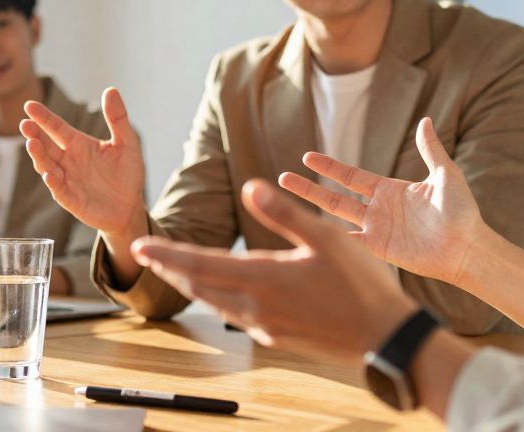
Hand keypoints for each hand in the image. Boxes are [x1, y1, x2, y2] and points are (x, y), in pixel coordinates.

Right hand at [20, 88, 145, 234]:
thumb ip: (118, 118)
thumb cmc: (127, 175)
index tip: (30, 106)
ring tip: (32, 143)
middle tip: (25, 124)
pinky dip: (53, 182)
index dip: (44, 117)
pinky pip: (58, 189)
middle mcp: (69, 161)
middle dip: (34, 135)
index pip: (57, 128)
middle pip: (47, 145)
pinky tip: (49, 174)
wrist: (130, 207)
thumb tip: (111, 90)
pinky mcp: (70, 199)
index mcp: (79, 145)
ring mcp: (67, 180)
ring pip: (47, 165)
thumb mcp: (127, 143)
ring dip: (39, 156)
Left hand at [132, 179, 417, 362]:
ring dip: (192, 284)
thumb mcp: (325, 238)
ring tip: (175, 269)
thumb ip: (284, 213)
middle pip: (199, 286)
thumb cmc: (361, 285)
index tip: (140, 247)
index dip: (167, 254)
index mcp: (264, 278)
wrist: (384, 338)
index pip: (200, 264)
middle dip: (171, 268)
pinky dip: (217, 298)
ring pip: (215, 302)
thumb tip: (250, 185)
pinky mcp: (277, 337)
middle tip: (147, 255)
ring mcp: (266, 326)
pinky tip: (221, 292)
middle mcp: (256, 306)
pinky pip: (235, 315)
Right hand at [278, 117, 486, 286]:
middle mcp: (378, 209)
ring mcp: (376, 230)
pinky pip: (349, 242)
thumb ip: (430, 150)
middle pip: (335, 196)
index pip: (351, 176)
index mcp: (390, 190)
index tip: (307, 157)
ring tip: (286, 199)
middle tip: (283, 177)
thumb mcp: (445, 175)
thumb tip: (425, 120)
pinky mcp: (379, 250)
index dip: (330, 167)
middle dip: (309, 187)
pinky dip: (330, 238)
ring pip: (336, 216)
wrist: (467, 247)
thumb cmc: (461, 212)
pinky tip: (308, 232)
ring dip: (311, 207)